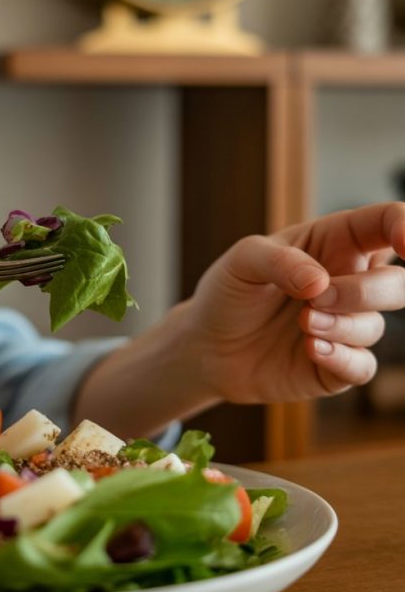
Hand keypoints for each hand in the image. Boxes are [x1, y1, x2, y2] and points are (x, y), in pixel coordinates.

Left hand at [74, 203, 404, 437]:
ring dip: (341, 326)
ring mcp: (346, 326)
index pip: (386, 224)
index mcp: (335, 244)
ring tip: (302, 324)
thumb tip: (320, 281)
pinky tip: (311, 349)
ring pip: (375, 327)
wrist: (206, 345)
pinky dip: (342, 359)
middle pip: (396, 283)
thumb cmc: (230, 292)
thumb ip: (279, 260)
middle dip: (365, 291)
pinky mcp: (335, 366)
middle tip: (316, 298)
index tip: (404, 242)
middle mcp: (349, 283)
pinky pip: (362, 367)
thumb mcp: (243, 261)